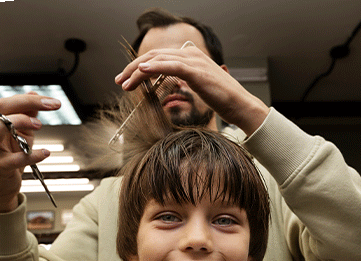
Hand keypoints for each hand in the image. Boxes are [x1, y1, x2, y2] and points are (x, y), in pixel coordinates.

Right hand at [0, 92, 60, 212]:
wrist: (1, 185)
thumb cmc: (10, 157)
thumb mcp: (21, 133)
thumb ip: (27, 115)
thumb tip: (34, 94)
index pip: (9, 102)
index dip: (31, 99)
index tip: (53, 102)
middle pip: (1, 108)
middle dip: (28, 103)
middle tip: (51, 106)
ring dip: (19, 122)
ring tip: (38, 125)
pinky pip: (14, 159)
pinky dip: (32, 155)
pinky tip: (45, 153)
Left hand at [114, 45, 268, 134]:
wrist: (240, 105)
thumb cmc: (223, 100)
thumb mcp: (201, 88)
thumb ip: (187, 82)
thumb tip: (175, 85)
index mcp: (192, 57)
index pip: (159, 57)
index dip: (140, 67)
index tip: (128, 78)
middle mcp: (191, 55)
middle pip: (154, 55)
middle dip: (133, 68)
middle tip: (120, 80)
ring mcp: (194, 61)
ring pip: (158, 59)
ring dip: (137, 70)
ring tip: (125, 82)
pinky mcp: (195, 71)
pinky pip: (169, 65)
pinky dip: (153, 67)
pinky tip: (141, 71)